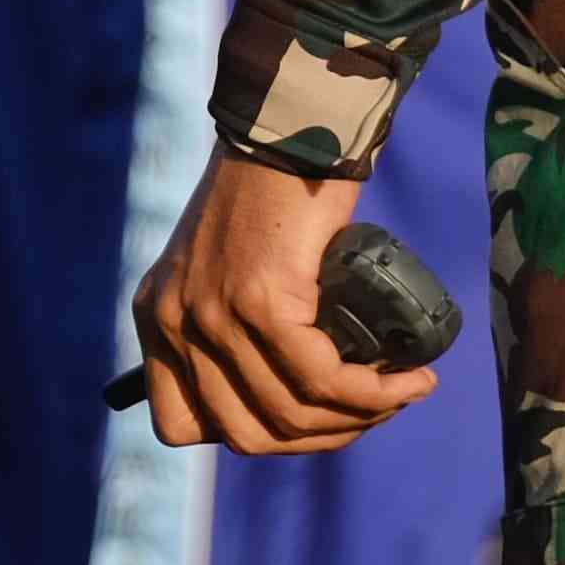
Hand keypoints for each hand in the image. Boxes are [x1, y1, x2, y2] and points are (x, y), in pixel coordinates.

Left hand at [127, 151, 435, 455]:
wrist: (292, 126)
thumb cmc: (275, 188)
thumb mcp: (228, 261)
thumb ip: (231, 318)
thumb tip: (289, 389)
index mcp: (158, 316)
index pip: (181, 425)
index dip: (248, 435)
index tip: (302, 418)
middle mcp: (173, 322)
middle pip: (244, 433)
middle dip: (318, 438)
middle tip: (368, 414)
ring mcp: (211, 316)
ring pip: (288, 415)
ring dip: (357, 420)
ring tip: (400, 396)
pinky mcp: (260, 303)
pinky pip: (321, 378)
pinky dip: (371, 393)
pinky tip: (407, 384)